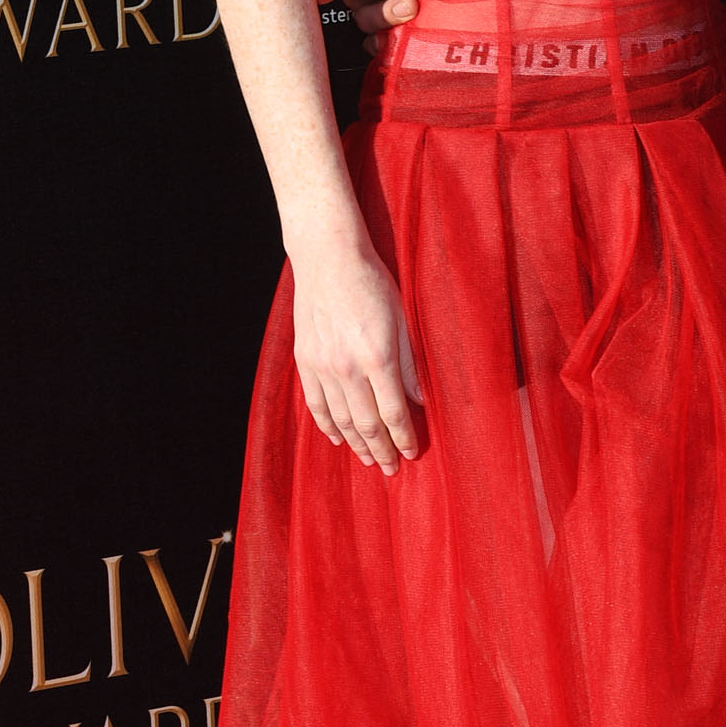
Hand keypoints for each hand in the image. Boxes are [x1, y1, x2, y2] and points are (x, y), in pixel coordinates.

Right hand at [291, 241, 424, 475]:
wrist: (328, 257)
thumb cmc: (372, 283)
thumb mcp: (402, 319)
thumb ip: (410, 364)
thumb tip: (421, 401)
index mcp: (377, 357)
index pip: (393, 412)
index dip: (404, 437)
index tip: (412, 454)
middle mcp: (347, 367)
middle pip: (366, 423)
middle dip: (382, 450)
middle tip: (393, 469)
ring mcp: (322, 365)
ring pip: (339, 418)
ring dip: (356, 444)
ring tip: (370, 459)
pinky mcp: (304, 360)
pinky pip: (315, 403)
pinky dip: (326, 425)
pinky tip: (337, 439)